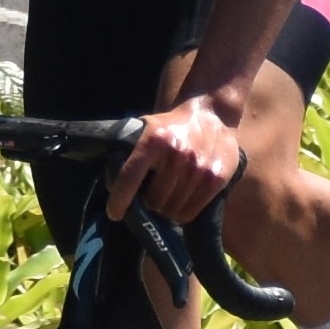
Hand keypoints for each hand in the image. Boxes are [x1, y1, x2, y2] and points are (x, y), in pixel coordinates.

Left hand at [108, 89, 245, 225]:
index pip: (129, 178)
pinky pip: (190, 212)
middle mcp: (176, 154)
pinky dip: (182, 214)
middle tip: (148, 199)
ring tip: (166, 199)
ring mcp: (198, 167)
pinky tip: (180, 202)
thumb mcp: (147, 130)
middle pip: (153, 201)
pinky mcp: (216, 178)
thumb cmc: (172, 127)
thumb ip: (131, 153)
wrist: (211, 114)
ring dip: (165, 210)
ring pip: (171, 210)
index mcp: (154, 140)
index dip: (119, 201)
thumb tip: (113, 186)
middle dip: (147, 204)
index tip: (115, 213)